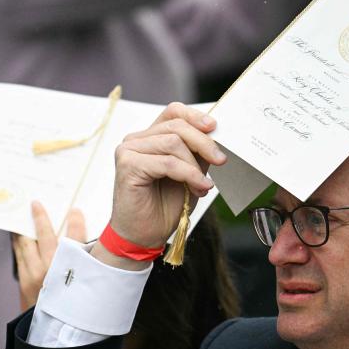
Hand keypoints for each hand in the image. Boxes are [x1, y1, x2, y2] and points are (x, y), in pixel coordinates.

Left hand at [12, 201, 85, 310]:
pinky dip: (18, 245)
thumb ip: (85, 266)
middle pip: (44, 235)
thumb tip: (86, 247)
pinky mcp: (23, 281)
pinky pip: (19, 257)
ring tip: (20, 218)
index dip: (76, 222)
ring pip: (25, 244)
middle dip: (40, 218)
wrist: (54, 334)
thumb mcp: (84, 286)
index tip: (75, 211)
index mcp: (70, 268)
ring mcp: (34, 274)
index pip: (76, 237)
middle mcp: (50, 269)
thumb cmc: (72, 310)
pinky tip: (17, 239)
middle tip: (35, 205)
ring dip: (23, 230)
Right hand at [109, 102, 225, 248]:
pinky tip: (198, 187)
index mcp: (150, 138)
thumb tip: (215, 136)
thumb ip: (197, 153)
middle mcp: (136, 140)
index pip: (173, 112)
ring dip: (195, 165)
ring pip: (173, 142)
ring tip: (203, 185)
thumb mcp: (189, 174)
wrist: (144, 236)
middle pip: (176, 126)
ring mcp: (128, 150)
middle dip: (204, 143)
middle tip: (221, 160)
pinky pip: (167, 162)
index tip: (214, 127)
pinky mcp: (128, 165)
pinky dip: (188, 174)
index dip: (195, 116)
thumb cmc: (163, 207)